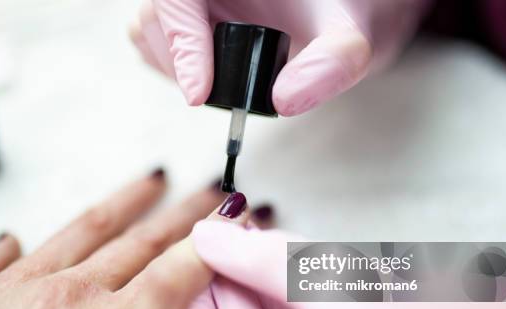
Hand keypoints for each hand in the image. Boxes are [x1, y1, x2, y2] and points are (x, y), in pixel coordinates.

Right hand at [129, 0, 432, 115]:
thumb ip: (330, 65)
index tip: (199, 94)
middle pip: (155, 15)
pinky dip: (175, 66)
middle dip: (177, 60)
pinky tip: (209, 79)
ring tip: (214, 86)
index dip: (182, 45)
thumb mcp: (355, 37)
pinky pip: (160, 40)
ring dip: (173, 66)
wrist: (357, 8)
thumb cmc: (356, 10)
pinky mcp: (196, 15)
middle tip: (211, 94)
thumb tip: (284, 102)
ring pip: (149, 28)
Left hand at [179, 221, 505, 308]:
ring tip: (246, 244)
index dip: (191, 299)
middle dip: (225, 288)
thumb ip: (266, 263)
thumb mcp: (348, 293)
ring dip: (256, 293)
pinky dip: (288, 308)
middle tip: (218, 239)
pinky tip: (281, 270)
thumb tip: (210, 235)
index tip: (187, 254)